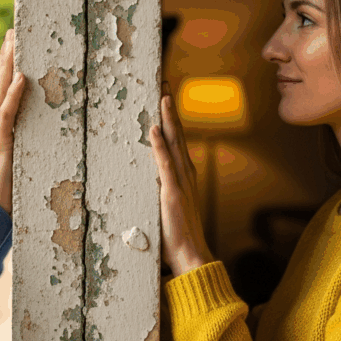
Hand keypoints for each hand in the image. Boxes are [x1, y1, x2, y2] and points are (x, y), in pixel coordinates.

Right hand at [0, 29, 26, 214]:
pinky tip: (20, 76)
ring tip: (14, 42)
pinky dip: (13, 94)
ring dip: (7, 65)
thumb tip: (31, 144)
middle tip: (12, 32)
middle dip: (4, 57)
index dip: (3, 70)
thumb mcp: (8, 166)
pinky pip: (7, 113)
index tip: (10, 49)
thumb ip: (16, 151)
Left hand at [149, 83, 214, 276]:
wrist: (192, 256)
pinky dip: (160, 145)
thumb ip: (159, 192)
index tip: (166, 97)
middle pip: (177, 133)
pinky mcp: (173, 192)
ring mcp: (180, 182)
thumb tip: (148, 181)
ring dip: (168, 118)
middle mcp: (185, 174)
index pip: (176, 140)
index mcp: (184, 176)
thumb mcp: (166, 208)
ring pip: (174, 142)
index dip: (171, 118)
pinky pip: (165, 164)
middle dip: (170, 108)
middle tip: (165, 84)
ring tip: (163, 95)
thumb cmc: (178, 237)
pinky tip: (154, 129)